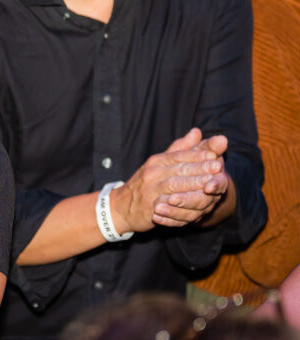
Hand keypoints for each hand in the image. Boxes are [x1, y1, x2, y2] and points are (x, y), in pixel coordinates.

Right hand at [111, 128, 228, 233]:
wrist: (122, 207)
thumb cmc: (144, 183)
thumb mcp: (159, 163)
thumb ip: (180, 149)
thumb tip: (197, 131)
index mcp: (156, 161)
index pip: (179, 155)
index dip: (196, 155)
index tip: (214, 154)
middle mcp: (152, 173)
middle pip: (178, 170)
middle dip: (199, 169)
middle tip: (217, 167)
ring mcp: (149, 191)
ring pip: (173, 186)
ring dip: (192, 185)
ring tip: (210, 184)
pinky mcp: (149, 208)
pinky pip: (167, 205)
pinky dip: (181, 204)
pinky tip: (195, 205)